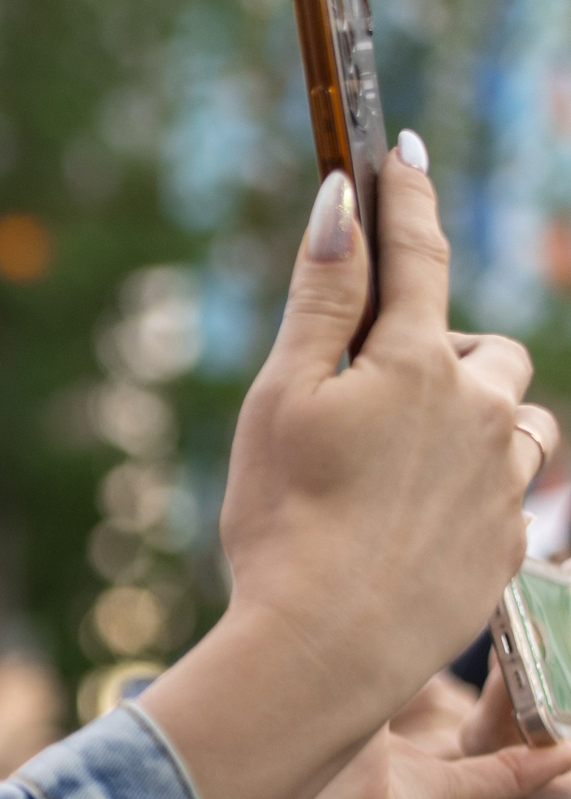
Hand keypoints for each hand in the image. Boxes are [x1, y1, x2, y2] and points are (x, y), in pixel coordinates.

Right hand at [140, 140, 557, 798]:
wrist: (326, 646)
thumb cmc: (282, 521)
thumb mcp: (281, 398)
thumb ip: (321, 299)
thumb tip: (342, 201)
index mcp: (415, 363)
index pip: (418, 252)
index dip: (408, 195)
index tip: (403, 152)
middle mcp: (478, 409)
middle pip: (491, 349)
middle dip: (448, 352)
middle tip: (384, 391)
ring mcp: (503, 480)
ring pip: (518, 422)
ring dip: (479, 423)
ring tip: (412, 463)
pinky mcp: (509, 544)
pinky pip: (513, 495)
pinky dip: (477, 489)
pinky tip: (420, 523)